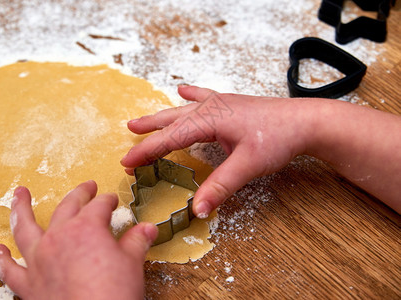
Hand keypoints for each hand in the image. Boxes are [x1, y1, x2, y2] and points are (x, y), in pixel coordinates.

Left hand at [0, 181, 157, 299]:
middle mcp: (59, 238)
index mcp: (86, 228)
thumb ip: (137, 241)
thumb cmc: (114, 295)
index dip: (108, 201)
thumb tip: (147, 228)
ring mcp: (40, 260)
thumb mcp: (132, 263)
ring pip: (25, 228)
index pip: (99, 206)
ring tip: (18, 194)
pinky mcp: (29, 284)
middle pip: (67, 206)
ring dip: (20, 209)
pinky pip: (10, 269)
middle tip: (87, 188)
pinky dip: (2, 259)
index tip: (113, 201)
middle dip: (79, 194)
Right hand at [121, 85, 313, 217]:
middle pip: (171, 121)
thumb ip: (221, 186)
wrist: (305, 121)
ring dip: (161, 117)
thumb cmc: (278, 138)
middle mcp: (211, 108)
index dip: (147, 150)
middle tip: (127, 140)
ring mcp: (220, 104)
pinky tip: (182, 88)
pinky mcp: (230, 105)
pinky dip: (191, 94)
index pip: (171, 138)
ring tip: (140, 121)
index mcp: (210, 119)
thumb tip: (197, 209)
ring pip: (182, 110)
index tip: (127, 161)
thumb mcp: (248, 165)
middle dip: (148, 132)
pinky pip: (204, 97)